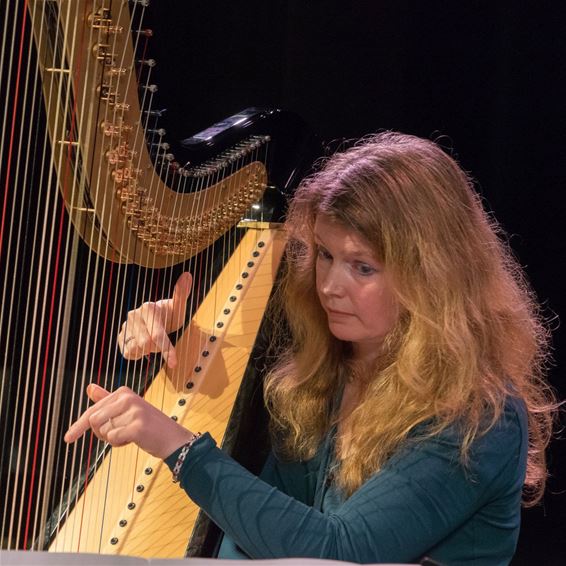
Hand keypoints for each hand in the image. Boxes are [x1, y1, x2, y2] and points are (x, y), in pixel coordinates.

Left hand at [64, 384, 194, 459]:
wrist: (172, 438)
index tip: (68, 438)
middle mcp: (127, 397)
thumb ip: (106, 399)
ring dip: (113, 439)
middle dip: (102, 434)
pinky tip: (135, 439)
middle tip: (121, 434)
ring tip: (131, 434)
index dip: (79, 426)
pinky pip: (113, 439)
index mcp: (123, 392)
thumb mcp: (126, 409)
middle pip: (94, 422)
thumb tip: (89, 387)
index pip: (92, 410)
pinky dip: (120, 444)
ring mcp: (134, 410)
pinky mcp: (137, 425)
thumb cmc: (148, 425)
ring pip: (104, 432)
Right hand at [118, 272, 191, 367]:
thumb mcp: (178, 308)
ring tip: (152, 340)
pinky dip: (138, 353)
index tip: (174, 363)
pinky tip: (143, 344)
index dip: (167, 350)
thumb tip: (187, 275)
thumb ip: (182, 294)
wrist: (155, 317)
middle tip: (162, 339)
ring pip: (136, 349)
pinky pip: (128, 353)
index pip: (158, 335)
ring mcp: (125, 326)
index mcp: (148, 308)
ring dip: (148, 350)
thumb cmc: (170, 314)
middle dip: (157, 346)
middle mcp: (134, 315)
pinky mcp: (120, 337)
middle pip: (147, 344)